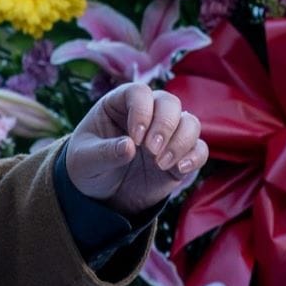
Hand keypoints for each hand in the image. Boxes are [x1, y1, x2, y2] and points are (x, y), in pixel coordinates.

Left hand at [64, 83, 206, 217]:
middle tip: (150, 150)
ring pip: (190, 122)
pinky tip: (180, 168)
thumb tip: (128, 146)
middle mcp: (147, 114)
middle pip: (170, 102)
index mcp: (119, 104)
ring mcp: (165, 134)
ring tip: (160, 163)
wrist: (100, 193)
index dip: (142, 111)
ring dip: (181, 141)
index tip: (134, 138)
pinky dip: (195, 156)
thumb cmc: (88, 167)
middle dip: (164, 125)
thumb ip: (104, 152)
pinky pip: (199, 149)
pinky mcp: (179, 156)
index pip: (139, 92)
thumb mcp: (85, 160)